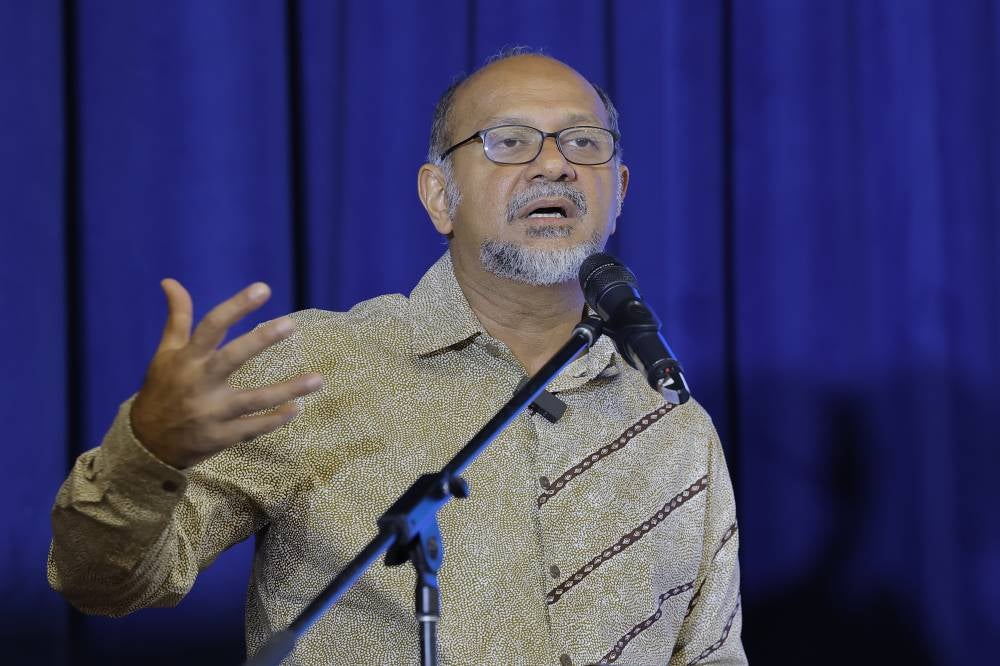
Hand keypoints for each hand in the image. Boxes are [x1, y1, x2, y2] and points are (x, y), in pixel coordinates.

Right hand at [130, 279, 323, 468]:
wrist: (146, 444)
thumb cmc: (162, 390)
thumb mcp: (165, 354)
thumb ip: (177, 318)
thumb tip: (170, 281)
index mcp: (187, 360)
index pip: (212, 326)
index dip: (237, 306)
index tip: (263, 289)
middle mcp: (199, 383)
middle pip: (233, 358)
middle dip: (261, 340)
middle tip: (291, 324)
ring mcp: (211, 413)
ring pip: (254, 399)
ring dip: (288, 390)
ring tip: (318, 379)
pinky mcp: (220, 437)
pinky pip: (253, 428)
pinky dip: (275, 420)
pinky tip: (296, 409)